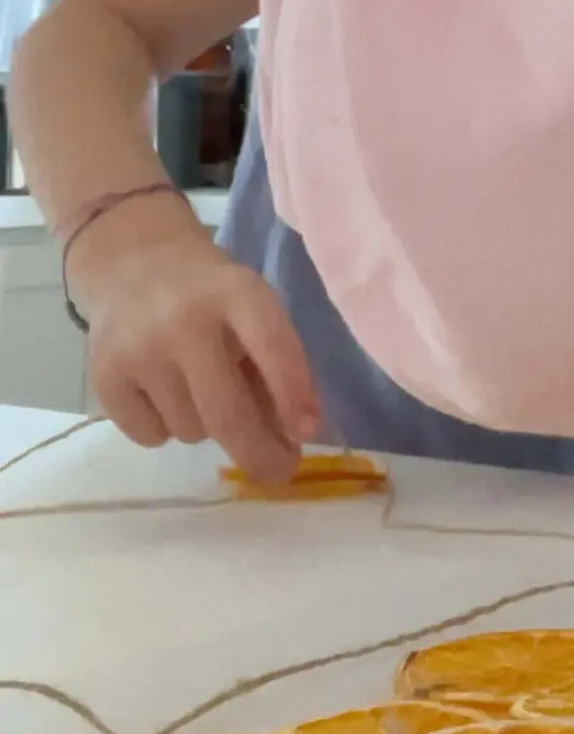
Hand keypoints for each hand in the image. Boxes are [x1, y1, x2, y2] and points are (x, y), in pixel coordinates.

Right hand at [72, 197, 319, 485]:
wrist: (133, 263)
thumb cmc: (210, 296)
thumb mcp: (252, 309)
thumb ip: (275, 364)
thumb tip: (293, 437)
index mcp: (235, 291)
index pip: (271, 345)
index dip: (293, 392)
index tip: (308, 433)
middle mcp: (183, 320)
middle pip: (227, 412)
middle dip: (260, 453)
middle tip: (280, 470)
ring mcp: (138, 349)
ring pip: (192, 430)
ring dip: (208, 427)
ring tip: (199, 386)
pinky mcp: (104, 377)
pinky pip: (152, 436)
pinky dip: (165, 428)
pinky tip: (161, 389)